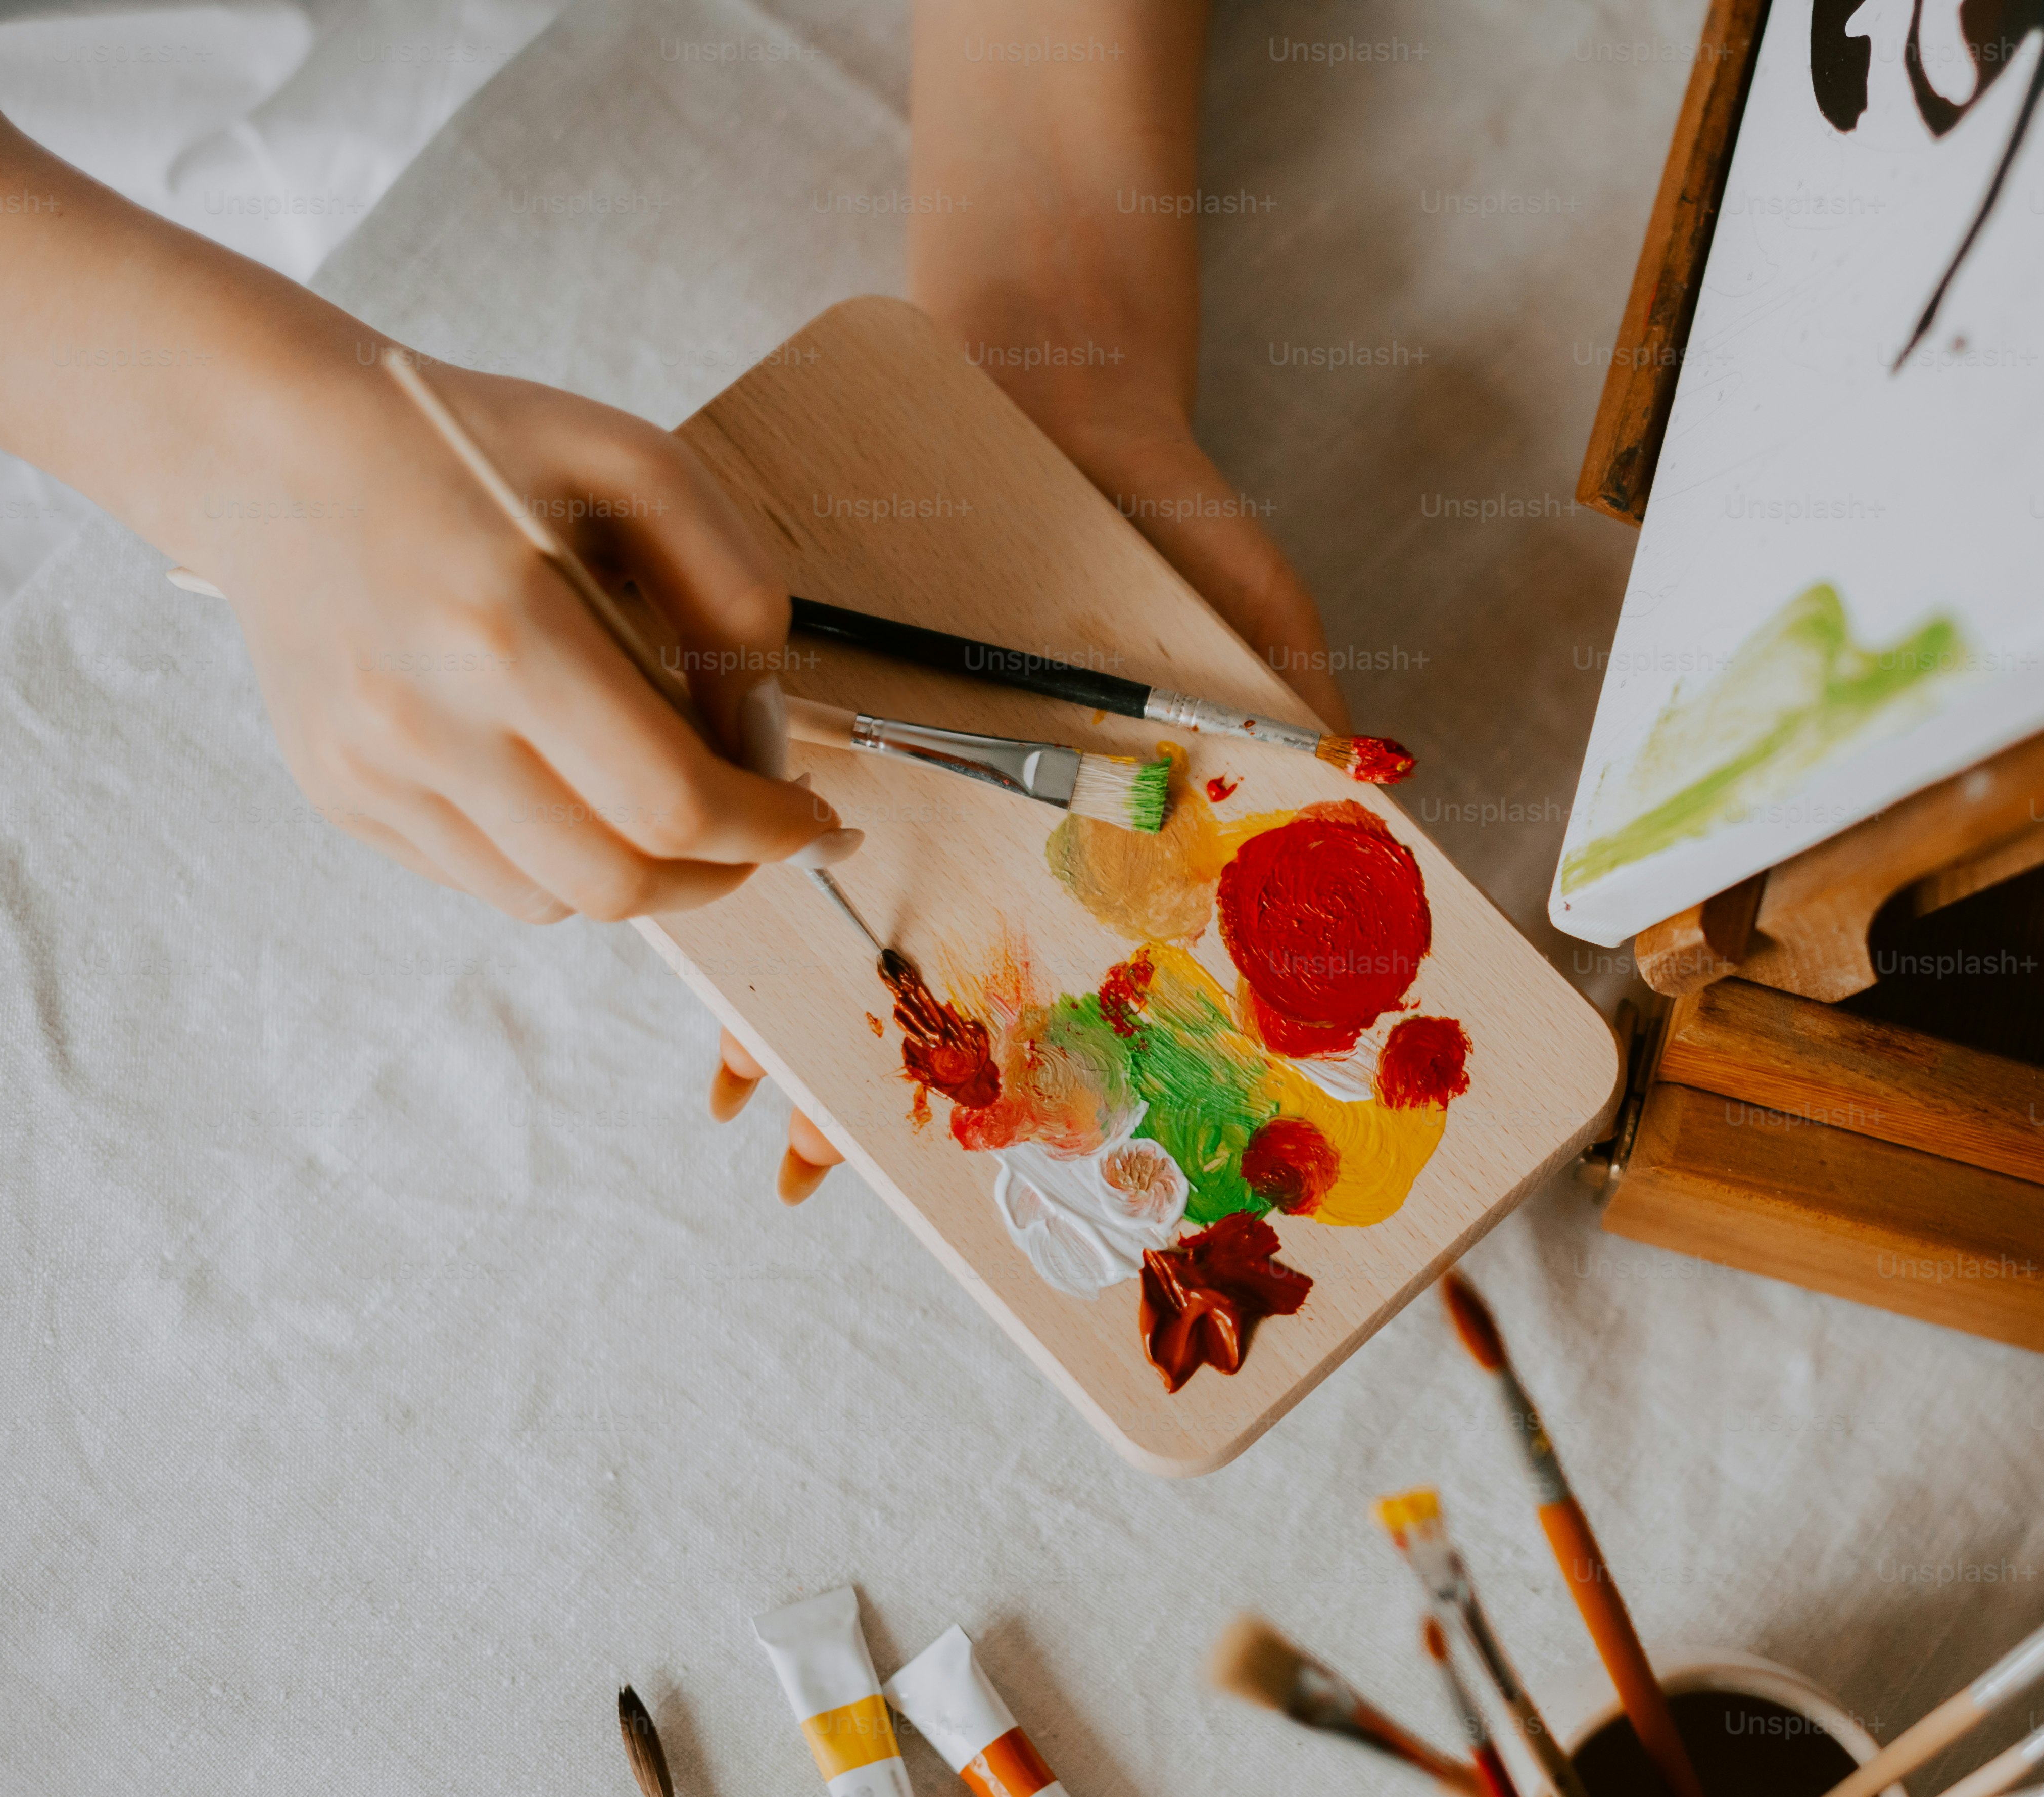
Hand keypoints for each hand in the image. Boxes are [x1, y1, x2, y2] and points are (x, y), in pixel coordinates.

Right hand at [199, 358, 847, 922]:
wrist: (279, 451)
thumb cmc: (471, 448)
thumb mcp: (637, 466)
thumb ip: (731, 590)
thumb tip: (763, 727)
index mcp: (503, 628)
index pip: (672, 801)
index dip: (767, 831)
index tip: (810, 817)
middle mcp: (423, 717)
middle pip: (619, 879)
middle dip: (721, 874)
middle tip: (759, 834)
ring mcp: (372, 769)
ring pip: (554, 899)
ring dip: (644, 877)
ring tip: (671, 808)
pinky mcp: (342, 794)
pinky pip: (486, 879)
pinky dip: (560, 859)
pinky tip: (575, 787)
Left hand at [712, 0, 1349, 1203]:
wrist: (1059, 385)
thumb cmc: (1164, 514)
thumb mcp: (1254, 610)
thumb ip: (1293, 708)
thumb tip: (1368, 782)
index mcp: (1060, 827)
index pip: (1020, 966)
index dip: (989, 1064)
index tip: (952, 1162)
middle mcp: (970, 811)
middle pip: (905, 968)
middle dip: (851, 1075)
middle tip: (800, 1164)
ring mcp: (892, 760)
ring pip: (818, 902)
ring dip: (767, 999)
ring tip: (731, 1093)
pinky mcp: (821, 691)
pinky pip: (754, 785)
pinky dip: (722, 848)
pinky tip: (675, 915)